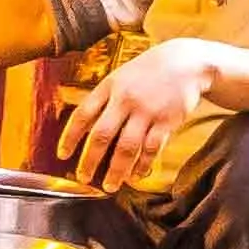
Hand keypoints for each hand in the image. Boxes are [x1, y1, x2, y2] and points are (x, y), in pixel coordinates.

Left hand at [57, 38, 220, 191]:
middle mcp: (125, 99)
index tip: (62, 155)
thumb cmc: (149, 72)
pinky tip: (135, 176)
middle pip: (102, 135)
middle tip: (84, 178)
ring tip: (110, 186)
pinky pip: (151, 149)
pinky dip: (142, 165)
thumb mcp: (121, 77)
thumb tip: (84, 127)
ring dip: (116, 170)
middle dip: (90, 161)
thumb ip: (104, 99)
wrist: (186, 62)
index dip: (70, 137)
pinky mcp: (167, 120)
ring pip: (127, 147)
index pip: (83, 114)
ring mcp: (147, 110)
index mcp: (109, 87)